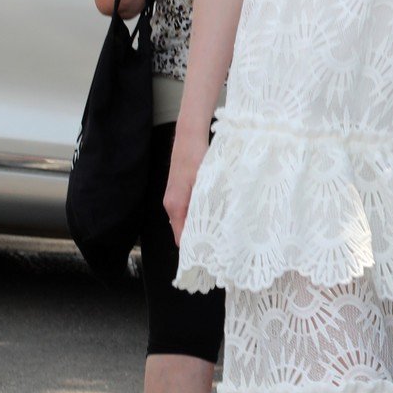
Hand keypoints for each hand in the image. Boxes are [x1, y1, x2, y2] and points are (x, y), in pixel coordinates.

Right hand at [164, 125, 209, 246]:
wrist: (189, 135)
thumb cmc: (197, 156)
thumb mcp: (205, 183)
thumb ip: (205, 207)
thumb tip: (212, 229)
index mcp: (175, 205)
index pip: (181, 238)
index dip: (195, 249)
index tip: (211, 256)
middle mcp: (171, 204)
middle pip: (184, 230)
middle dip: (200, 239)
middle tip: (221, 247)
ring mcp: (174, 198)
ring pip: (187, 220)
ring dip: (201, 226)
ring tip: (221, 233)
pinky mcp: (179, 192)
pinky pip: (188, 210)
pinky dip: (200, 215)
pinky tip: (215, 214)